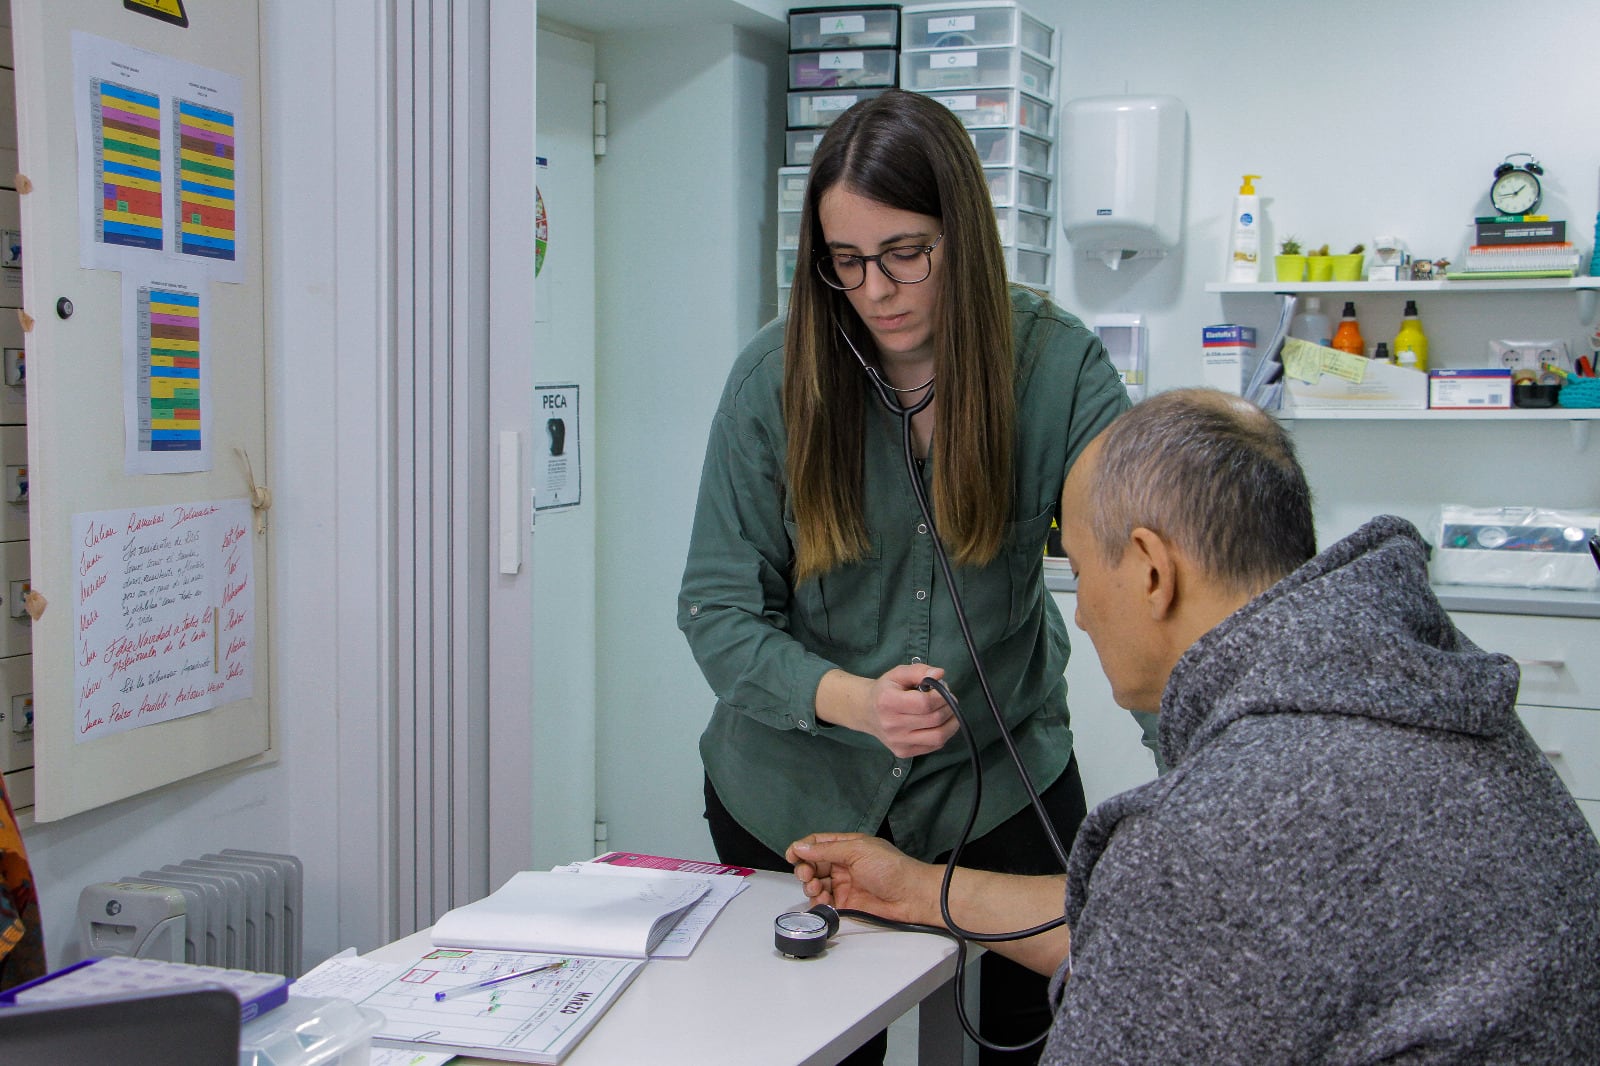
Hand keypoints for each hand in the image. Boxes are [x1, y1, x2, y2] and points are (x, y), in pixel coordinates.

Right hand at [784, 833, 932, 924]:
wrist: (911, 896)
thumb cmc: (892, 868)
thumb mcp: (857, 851)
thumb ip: (827, 851)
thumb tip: (801, 847)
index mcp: (847, 846)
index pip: (818, 844)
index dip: (803, 848)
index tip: (792, 855)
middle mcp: (843, 864)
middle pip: (813, 864)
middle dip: (804, 869)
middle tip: (806, 875)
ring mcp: (844, 884)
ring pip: (816, 883)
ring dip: (810, 886)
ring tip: (816, 888)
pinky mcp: (846, 904)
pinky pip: (824, 903)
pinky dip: (817, 902)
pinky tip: (821, 900)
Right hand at [838, 664, 958, 757]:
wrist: (866, 711)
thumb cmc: (885, 690)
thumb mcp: (898, 673)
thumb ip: (919, 671)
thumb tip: (940, 674)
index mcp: (888, 702)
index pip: (925, 703)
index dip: (942, 696)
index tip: (943, 689)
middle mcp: (891, 725)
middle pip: (934, 719)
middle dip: (948, 707)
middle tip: (948, 699)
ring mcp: (898, 742)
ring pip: (938, 737)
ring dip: (951, 723)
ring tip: (949, 712)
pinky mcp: (903, 752)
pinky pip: (934, 746)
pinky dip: (943, 734)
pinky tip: (939, 724)